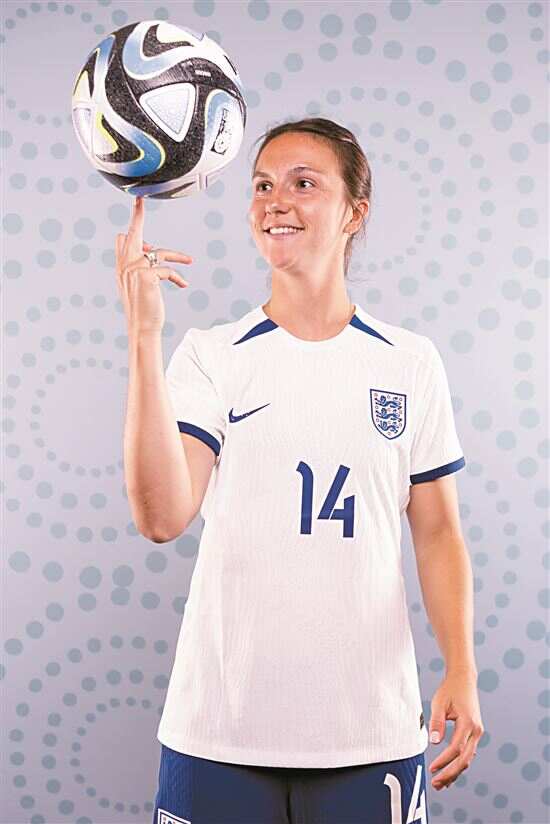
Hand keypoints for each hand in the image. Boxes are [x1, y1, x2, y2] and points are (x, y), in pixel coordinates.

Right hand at [115, 196, 192, 333]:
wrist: (142, 328)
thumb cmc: (143, 309)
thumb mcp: (138, 285)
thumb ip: (141, 266)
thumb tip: (151, 250)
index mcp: (121, 267)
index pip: (122, 239)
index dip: (132, 223)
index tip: (137, 203)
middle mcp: (124, 265)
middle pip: (132, 233)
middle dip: (137, 215)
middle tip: (140, 200)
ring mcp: (134, 269)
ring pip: (159, 252)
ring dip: (177, 256)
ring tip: (189, 260)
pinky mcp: (147, 275)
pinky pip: (167, 269)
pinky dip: (177, 277)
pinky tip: (183, 285)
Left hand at [428, 669, 483, 790]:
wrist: (464, 679)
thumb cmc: (450, 690)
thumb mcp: (439, 702)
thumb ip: (436, 722)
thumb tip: (434, 742)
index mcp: (468, 723)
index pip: (456, 748)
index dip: (444, 761)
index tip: (432, 769)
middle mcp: (476, 730)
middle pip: (465, 759)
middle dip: (450, 774)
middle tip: (436, 784)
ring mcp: (477, 733)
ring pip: (468, 759)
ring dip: (455, 772)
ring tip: (441, 784)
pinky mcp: (474, 733)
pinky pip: (468, 753)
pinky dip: (459, 764)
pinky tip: (449, 772)